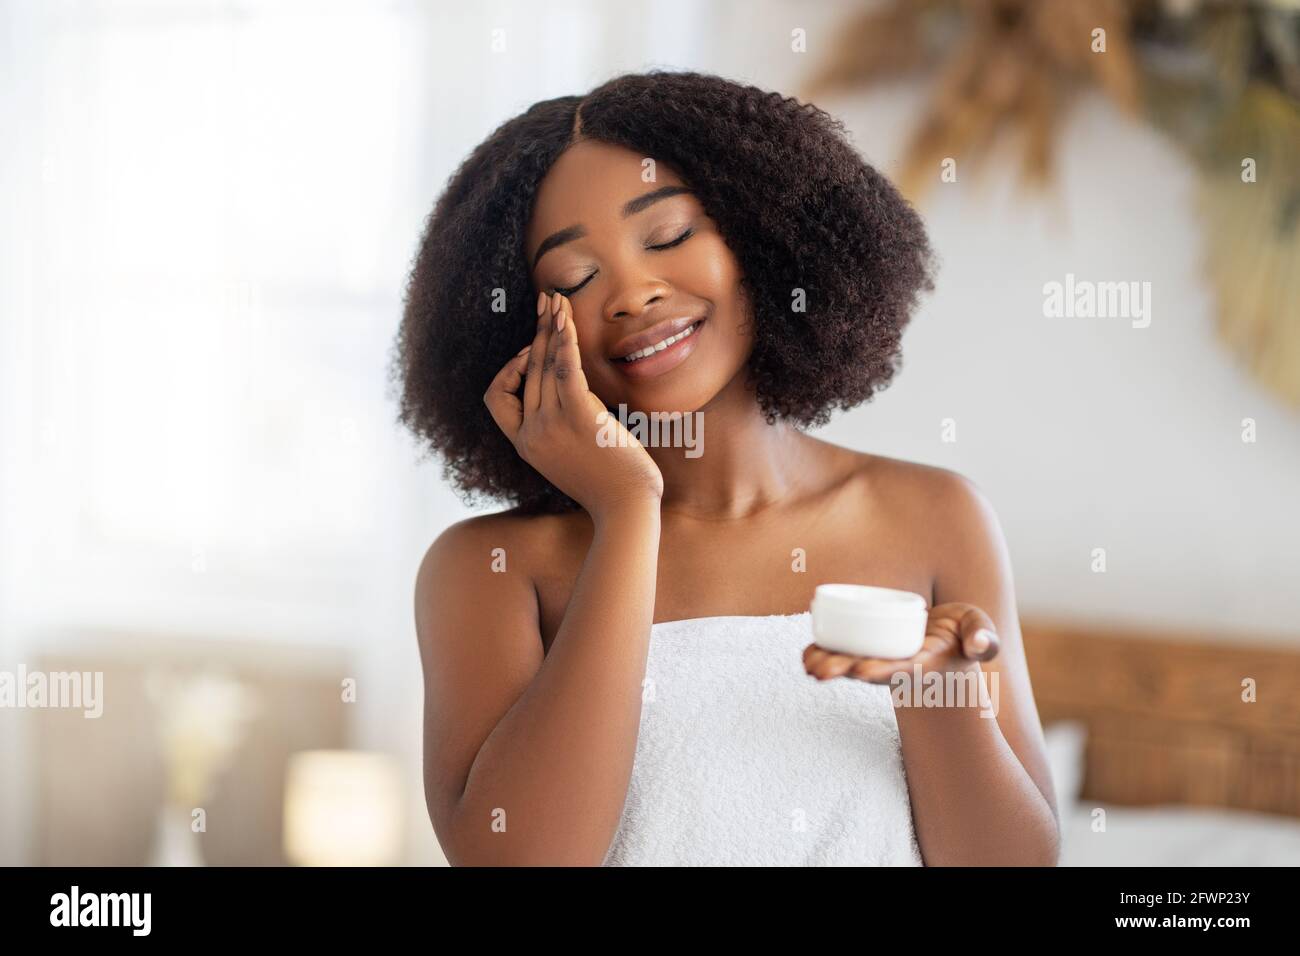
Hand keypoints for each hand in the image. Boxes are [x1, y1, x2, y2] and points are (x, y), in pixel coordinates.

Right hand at [484, 291, 664, 519]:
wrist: (627, 508)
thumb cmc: (609, 485)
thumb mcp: (571, 458)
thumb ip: (561, 430)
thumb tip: (572, 399)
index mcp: (525, 445)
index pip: (497, 399)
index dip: (509, 372)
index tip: (529, 355)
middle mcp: (531, 434)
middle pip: (525, 371)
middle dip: (535, 332)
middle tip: (545, 303)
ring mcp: (552, 426)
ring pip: (543, 365)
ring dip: (550, 327)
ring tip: (557, 301)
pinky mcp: (579, 417)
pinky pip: (564, 369)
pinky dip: (564, 341)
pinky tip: (567, 321)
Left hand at [802, 601, 1000, 683]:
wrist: (944, 642)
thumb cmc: (961, 635)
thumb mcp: (978, 630)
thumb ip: (984, 638)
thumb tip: (980, 645)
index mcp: (921, 664)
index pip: (900, 669)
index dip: (882, 670)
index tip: (863, 671)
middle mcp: (895, 666)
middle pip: (865, 670)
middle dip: (843, 670)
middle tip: (819, 672)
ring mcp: (877, 660)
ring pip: (848, 665)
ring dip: (826, 665)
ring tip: (807, 664)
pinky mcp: (864, 650)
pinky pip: (839, 654)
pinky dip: (823, 655)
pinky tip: (805, 655)